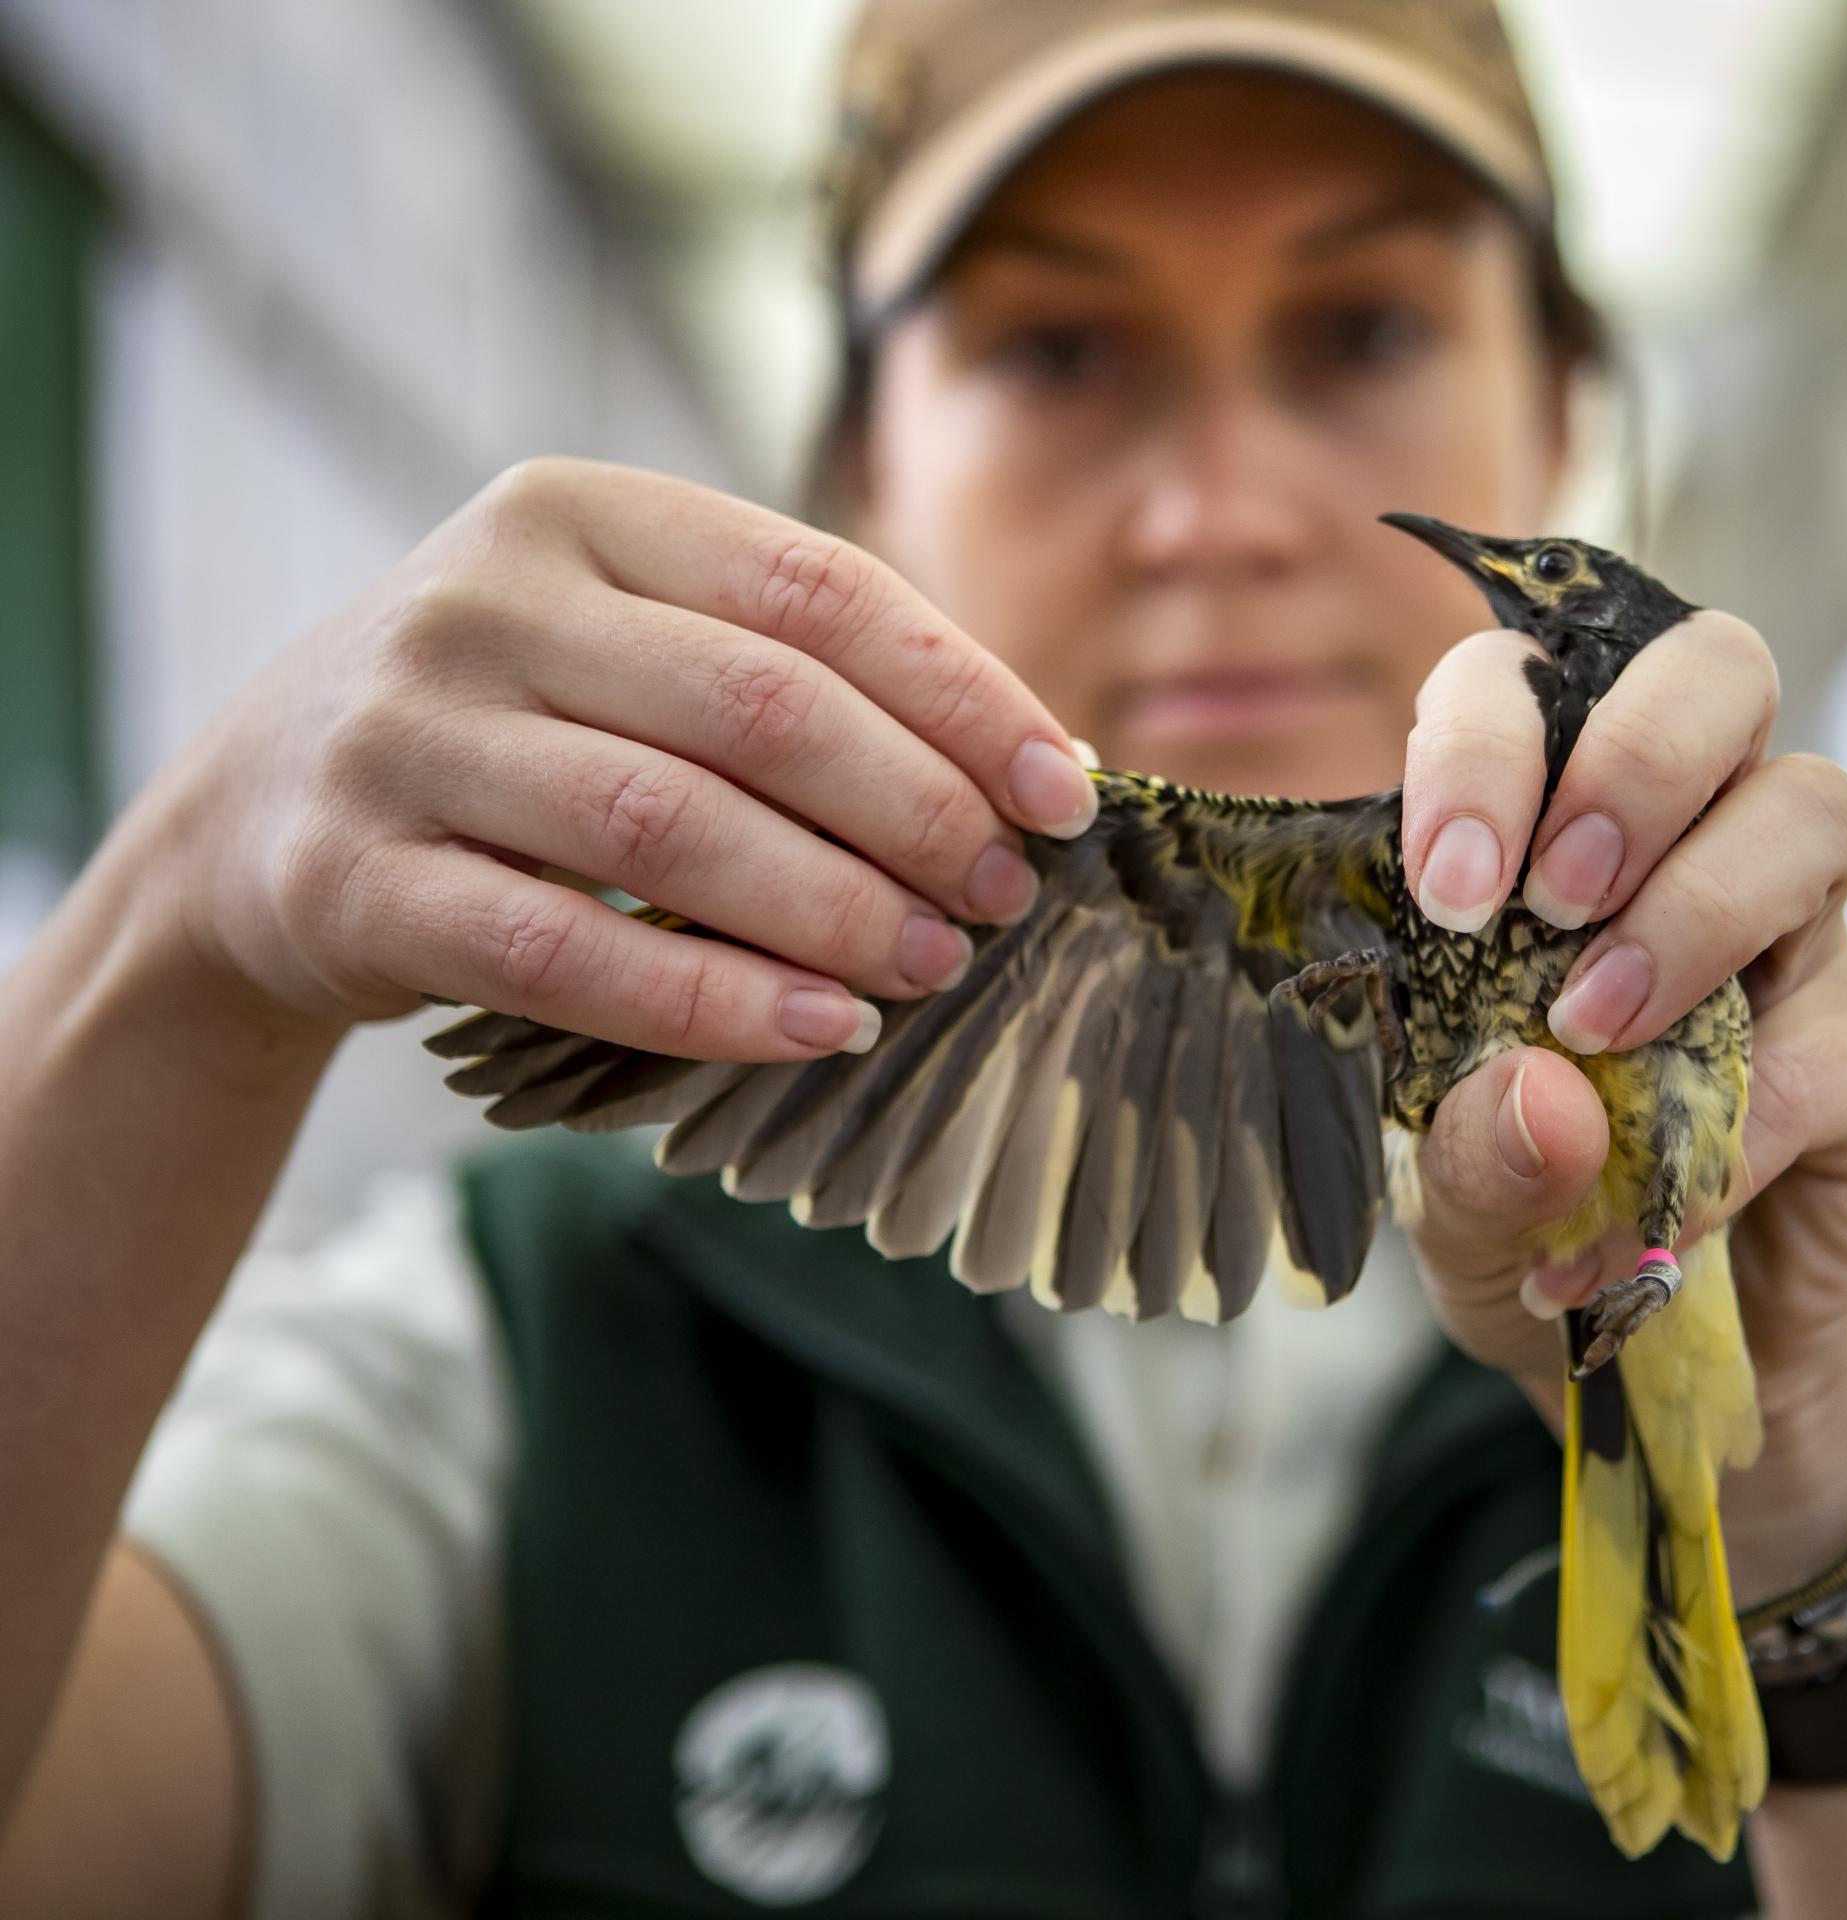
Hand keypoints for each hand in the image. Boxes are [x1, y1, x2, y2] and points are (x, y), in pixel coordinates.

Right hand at [126, 459, 1098, 1062]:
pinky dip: (706, 1000)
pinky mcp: (353, 876)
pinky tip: (816, 1029)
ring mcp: (405, 734)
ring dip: (829, 910)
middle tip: (1004, 896)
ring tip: (934, 965)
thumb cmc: (510, 730)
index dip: (961, 696)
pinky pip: (560, 951)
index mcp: (582, 510)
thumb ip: (798, 677)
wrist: (245, 825)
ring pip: (667, 827)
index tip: (1063, 792)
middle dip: (913, 811)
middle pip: (759, 708)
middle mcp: (483, 599)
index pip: (818, 588)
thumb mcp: (628, 647)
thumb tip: (1037, 770)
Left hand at [1395, 610, 1846, 1597]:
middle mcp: (1684, 837)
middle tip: (1556, 898)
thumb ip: (1467, 1156)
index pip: (1526, 685)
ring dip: (1700, 906)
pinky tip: (1659, 1213)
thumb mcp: (1454, 1207)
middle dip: (1637, 757)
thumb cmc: (1530, 1214)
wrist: (1653, 1356)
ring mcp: (1793, 933)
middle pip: (1717, 671)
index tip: (1451, 888)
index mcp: (1545, 821)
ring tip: (1600, 1029)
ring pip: (1812, 808)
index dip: (1488, 743)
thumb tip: (1541, 1093)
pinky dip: (1737, 1132)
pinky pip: (1834, 1041)